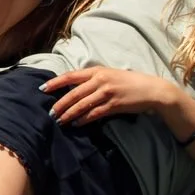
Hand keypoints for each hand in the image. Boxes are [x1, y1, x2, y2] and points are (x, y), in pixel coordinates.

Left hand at [44, 66, 194, 133]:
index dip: (55, 82)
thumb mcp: (110, 74)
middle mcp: (100, 80)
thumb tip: (74, 87)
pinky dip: (84, 119)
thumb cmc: (129, 82)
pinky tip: (77, 123)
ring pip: (82, 104)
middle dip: (60, 104)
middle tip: (50, 112)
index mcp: (97, 71)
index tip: (43, 89)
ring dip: (69, 113)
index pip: (71, 76)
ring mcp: (107, 92)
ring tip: (60, 121)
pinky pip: (95, 113)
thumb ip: (93, 78)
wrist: (151, 89)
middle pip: (74, 93)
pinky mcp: (114, 104)